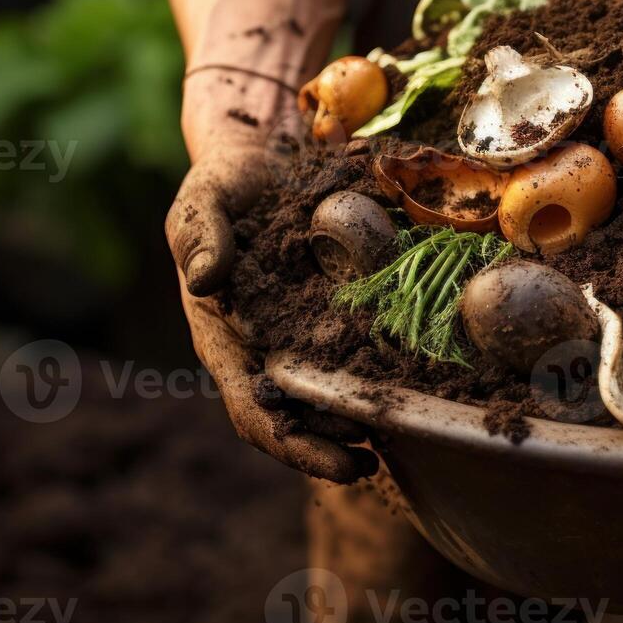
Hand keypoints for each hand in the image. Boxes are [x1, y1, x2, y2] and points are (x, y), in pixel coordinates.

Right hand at [167, 86, 377, 482]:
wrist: (263, 158)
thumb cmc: (223, 186)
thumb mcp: (202, 202)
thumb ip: (199, 237)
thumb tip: (205, 279)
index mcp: (226, 342)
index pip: (255, 413)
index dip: (295, 446)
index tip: (341, 464)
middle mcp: (266, 351)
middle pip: (300, 421)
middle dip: (337, 448)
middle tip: (380, 458)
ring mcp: (302, 335)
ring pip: (334, 396)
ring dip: (368, 420)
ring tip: (409, 432)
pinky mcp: (336, 313)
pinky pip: (361, 351)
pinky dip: (388, 371)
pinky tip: (424, 380)